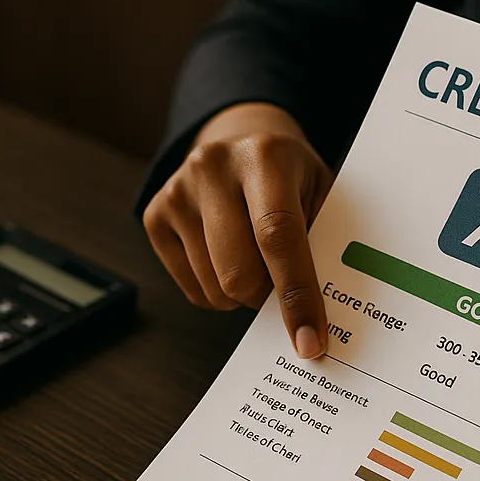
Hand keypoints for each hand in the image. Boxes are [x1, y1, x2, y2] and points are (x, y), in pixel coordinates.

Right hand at [143, 102, 333, 358]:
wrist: (242, 138)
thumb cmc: (293, 177)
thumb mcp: (324, 193)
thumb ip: (326, 245)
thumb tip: (321, 318)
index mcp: (266, 156)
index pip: (278, 237)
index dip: (297, 296)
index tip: (310, 342)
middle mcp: (213, 167)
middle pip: (238, 274)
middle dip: (268, 298)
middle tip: (283, 286)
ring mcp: (177, 191)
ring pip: (215, 289)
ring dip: (244, 297)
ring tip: (257, 262)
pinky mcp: (154, 215)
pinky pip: (193, 290)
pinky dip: (219, 293)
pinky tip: (228, 258)